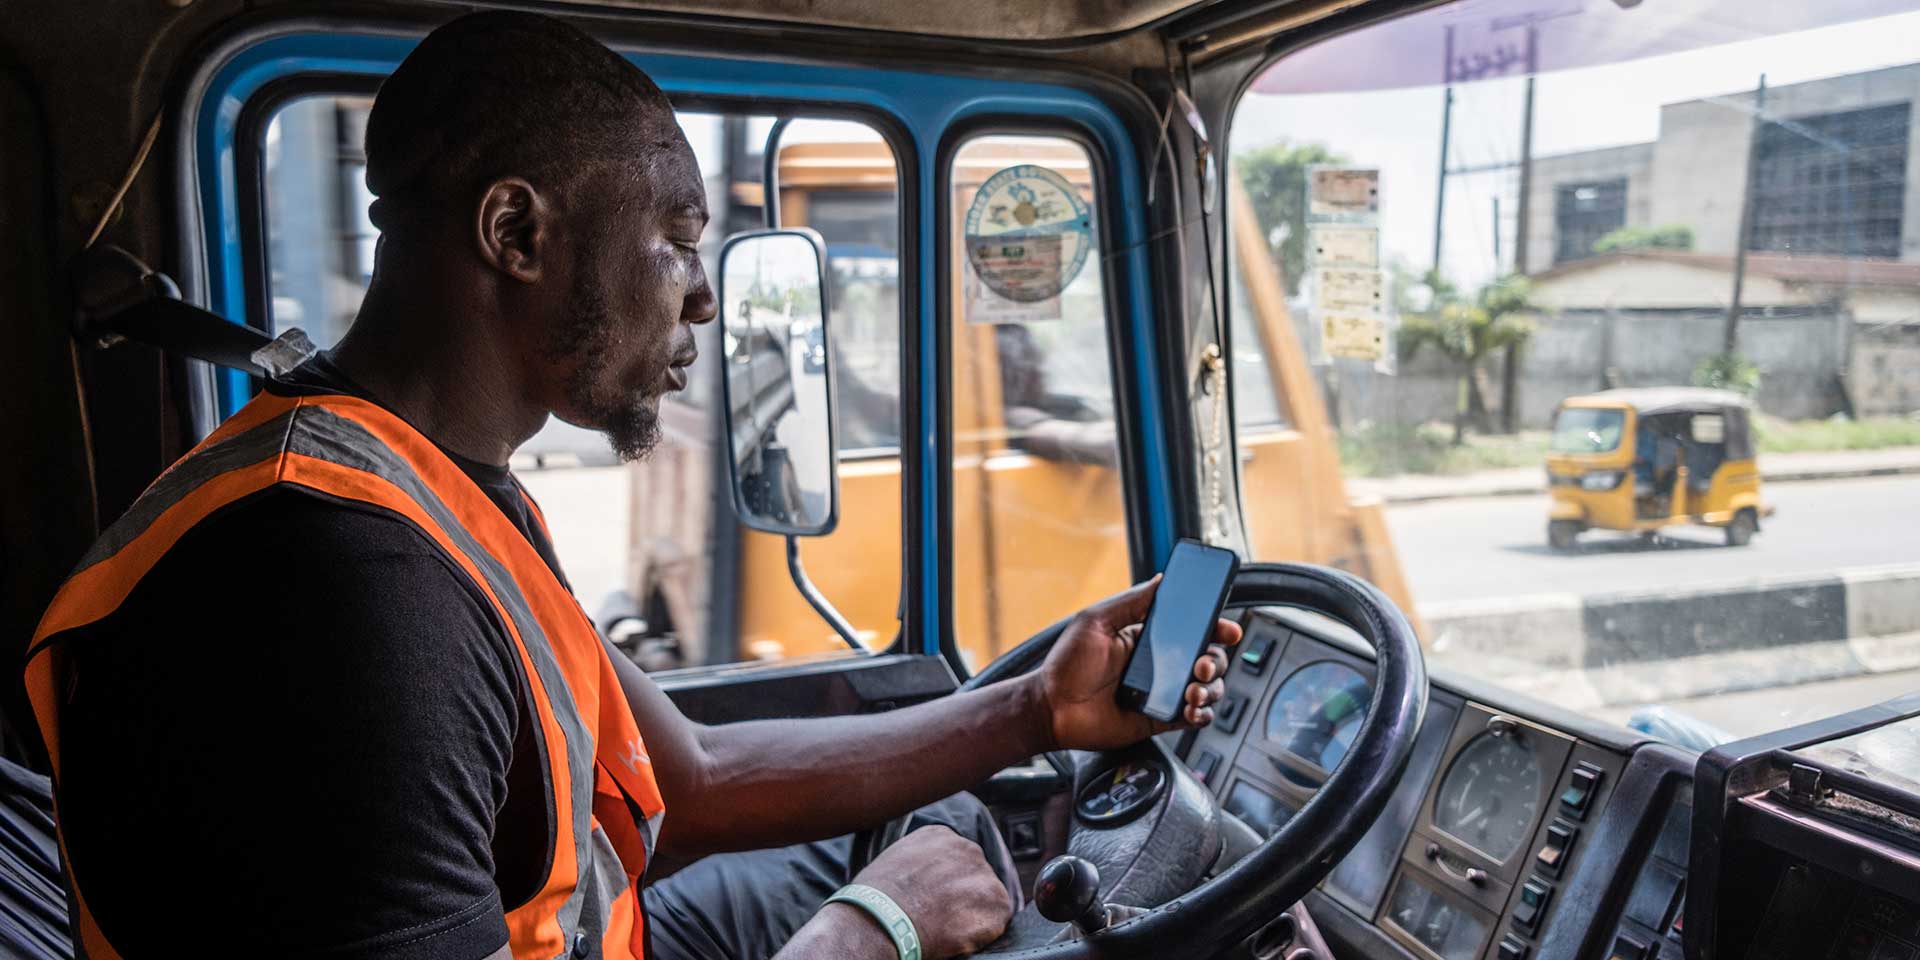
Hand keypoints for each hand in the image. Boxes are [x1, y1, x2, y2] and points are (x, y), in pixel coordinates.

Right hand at [851, 825, 1011, 957]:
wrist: (882, 919)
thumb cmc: (878, 898)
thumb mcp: (895, 861)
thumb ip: (920, 861)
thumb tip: (925, 878)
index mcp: (942, 836)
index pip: (956, 860)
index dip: (947, 884)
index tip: (935, 899)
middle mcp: (967, 848)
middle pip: (974, 877)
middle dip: (963, 897)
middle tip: (941, 917)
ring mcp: (984, 874)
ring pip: (987, 900)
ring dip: (972, 916)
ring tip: (944, 928)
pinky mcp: (997, 902)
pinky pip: (994, 923)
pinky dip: (979, 936)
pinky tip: (953, 937)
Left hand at [1030, 575, 1242, 750]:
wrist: (1051, 709)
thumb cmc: (1065, 665)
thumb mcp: (1096, 621)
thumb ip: (1131, 601)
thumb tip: (1161, 579)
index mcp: (1147, 638)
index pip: (1192, 629)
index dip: (1215, 627)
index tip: (1227, 628)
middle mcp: (1160, 664)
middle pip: (1207, 658)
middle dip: (1216, 660)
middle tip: (1202, 665)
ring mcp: (1162, 692)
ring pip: (1207, 688)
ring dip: (1211, 688)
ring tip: (1194, 691)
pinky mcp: (1160, 719)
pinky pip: (1195, 717)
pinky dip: (1203, 713)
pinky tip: (1193, 709)